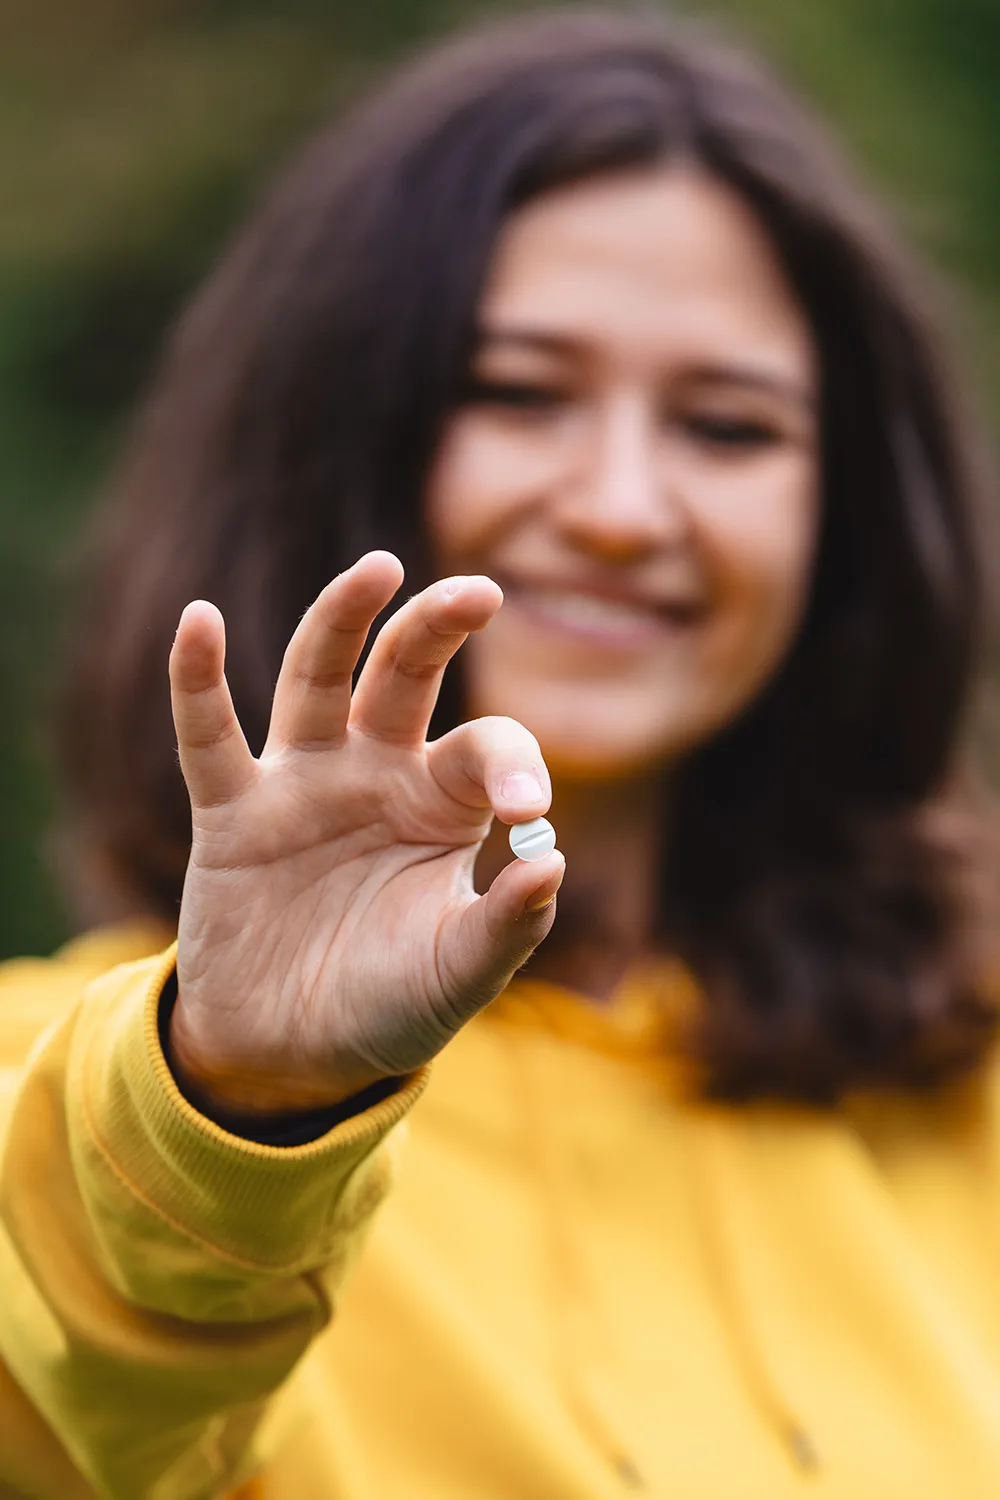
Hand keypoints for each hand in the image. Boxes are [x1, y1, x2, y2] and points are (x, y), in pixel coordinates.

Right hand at [167, 551, 563, 1115]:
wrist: (294, 1056)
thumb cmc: (391, 1004)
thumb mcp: (460, 974)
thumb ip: (509, 925)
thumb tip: (553, 859)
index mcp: (444, 803)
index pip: (485, 746)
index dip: (514, 762)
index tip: (529, 809)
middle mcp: (376, 772)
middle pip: (405, 673)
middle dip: (437, 628)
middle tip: (479, 593)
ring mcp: (302, 784)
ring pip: (316, 678)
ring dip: (341, 620)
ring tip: (379, 569)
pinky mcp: (231, 813)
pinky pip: (209, 737)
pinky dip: (198, 681)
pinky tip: (198, 622)